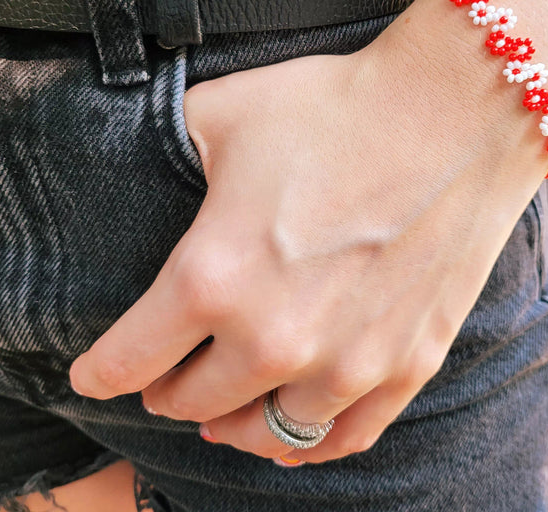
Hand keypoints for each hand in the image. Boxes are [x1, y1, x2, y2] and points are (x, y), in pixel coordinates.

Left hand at [68, 40, 541, 463]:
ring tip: (224, 414)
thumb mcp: (225, 112)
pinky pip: (344, 437)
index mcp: (211, 278)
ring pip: (265, 433)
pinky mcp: (407, 364)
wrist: (456, 109)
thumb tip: (147, 160)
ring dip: (233, 424)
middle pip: (190, 401)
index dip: (99, 371)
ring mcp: (347, 362)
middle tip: (164, 375)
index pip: (126, 361)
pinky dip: (309, 443)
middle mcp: (273, 338)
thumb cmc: (339, 105)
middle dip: (165, 390)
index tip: (91, 374)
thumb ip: (169, 150)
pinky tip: (296, 431)